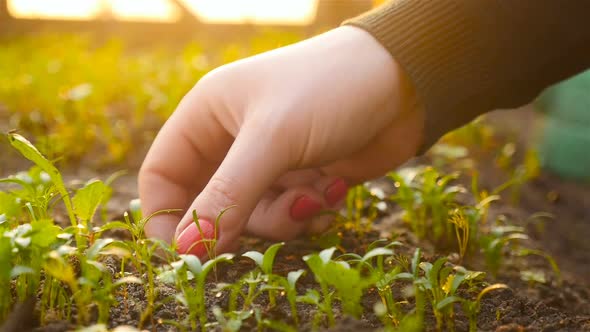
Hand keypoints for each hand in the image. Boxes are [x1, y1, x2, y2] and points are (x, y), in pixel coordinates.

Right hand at [138, 26, 423, 257]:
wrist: (404, 82)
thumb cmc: (330, 89)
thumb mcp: (273, 140)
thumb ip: (228, 197)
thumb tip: (187, 251)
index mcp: (208, 115)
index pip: (163, 174)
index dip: (167, 217)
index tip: (188, 252)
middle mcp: (233, 139)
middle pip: (210, 203)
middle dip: (239, 222)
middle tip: (269, 223)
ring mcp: (269, 160)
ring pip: (252, 216)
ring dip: (283, 218)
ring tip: (314, 193)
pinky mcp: (301, 177)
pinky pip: (287, 215)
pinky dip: (308, 212)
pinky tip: (333, 190)